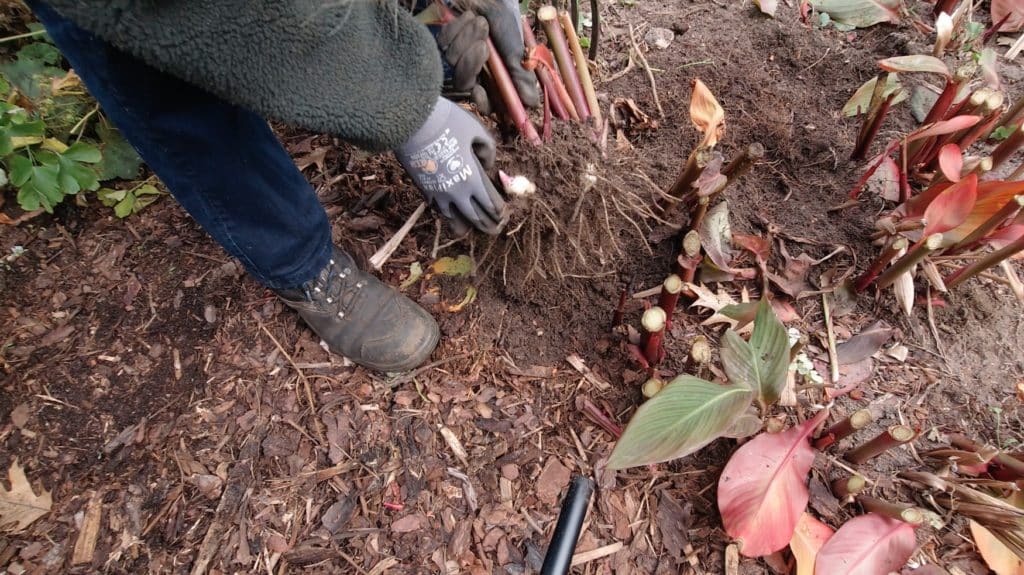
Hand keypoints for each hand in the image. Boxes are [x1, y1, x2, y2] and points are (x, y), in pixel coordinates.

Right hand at [395, 97, 506, 234]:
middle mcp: (456, 193)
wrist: (409, 121)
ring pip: (453, 220)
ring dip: (464, 226)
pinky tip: (450, 212)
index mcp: (472, 179)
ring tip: (469, 230)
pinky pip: (438, 209)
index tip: (504, 215)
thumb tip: (487, 164)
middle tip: (495, 230)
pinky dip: (447, 213)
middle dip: (487, 226)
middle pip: (475, 218)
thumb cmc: (446, 122)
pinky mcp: (423, 190)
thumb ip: (488, 150)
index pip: (491, 205)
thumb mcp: (476, 130)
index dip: (499, 213)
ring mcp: (437, 194)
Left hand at [437, 0, 538, 113]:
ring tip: (480, 22)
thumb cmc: (505, 21)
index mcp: (494, 78)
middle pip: (464, 84)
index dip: (482, 102)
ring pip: (453, 61)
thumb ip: (520, 75)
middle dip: (470, 64)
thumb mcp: (515, 48)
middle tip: (483, 46)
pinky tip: (468, 18)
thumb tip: (531, 102)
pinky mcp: (444, 42)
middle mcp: (474, 72)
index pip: (487, 104)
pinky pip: (444, 43)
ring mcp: (457, 57)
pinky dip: (457, 28)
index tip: (478, 92)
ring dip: (467, 39)